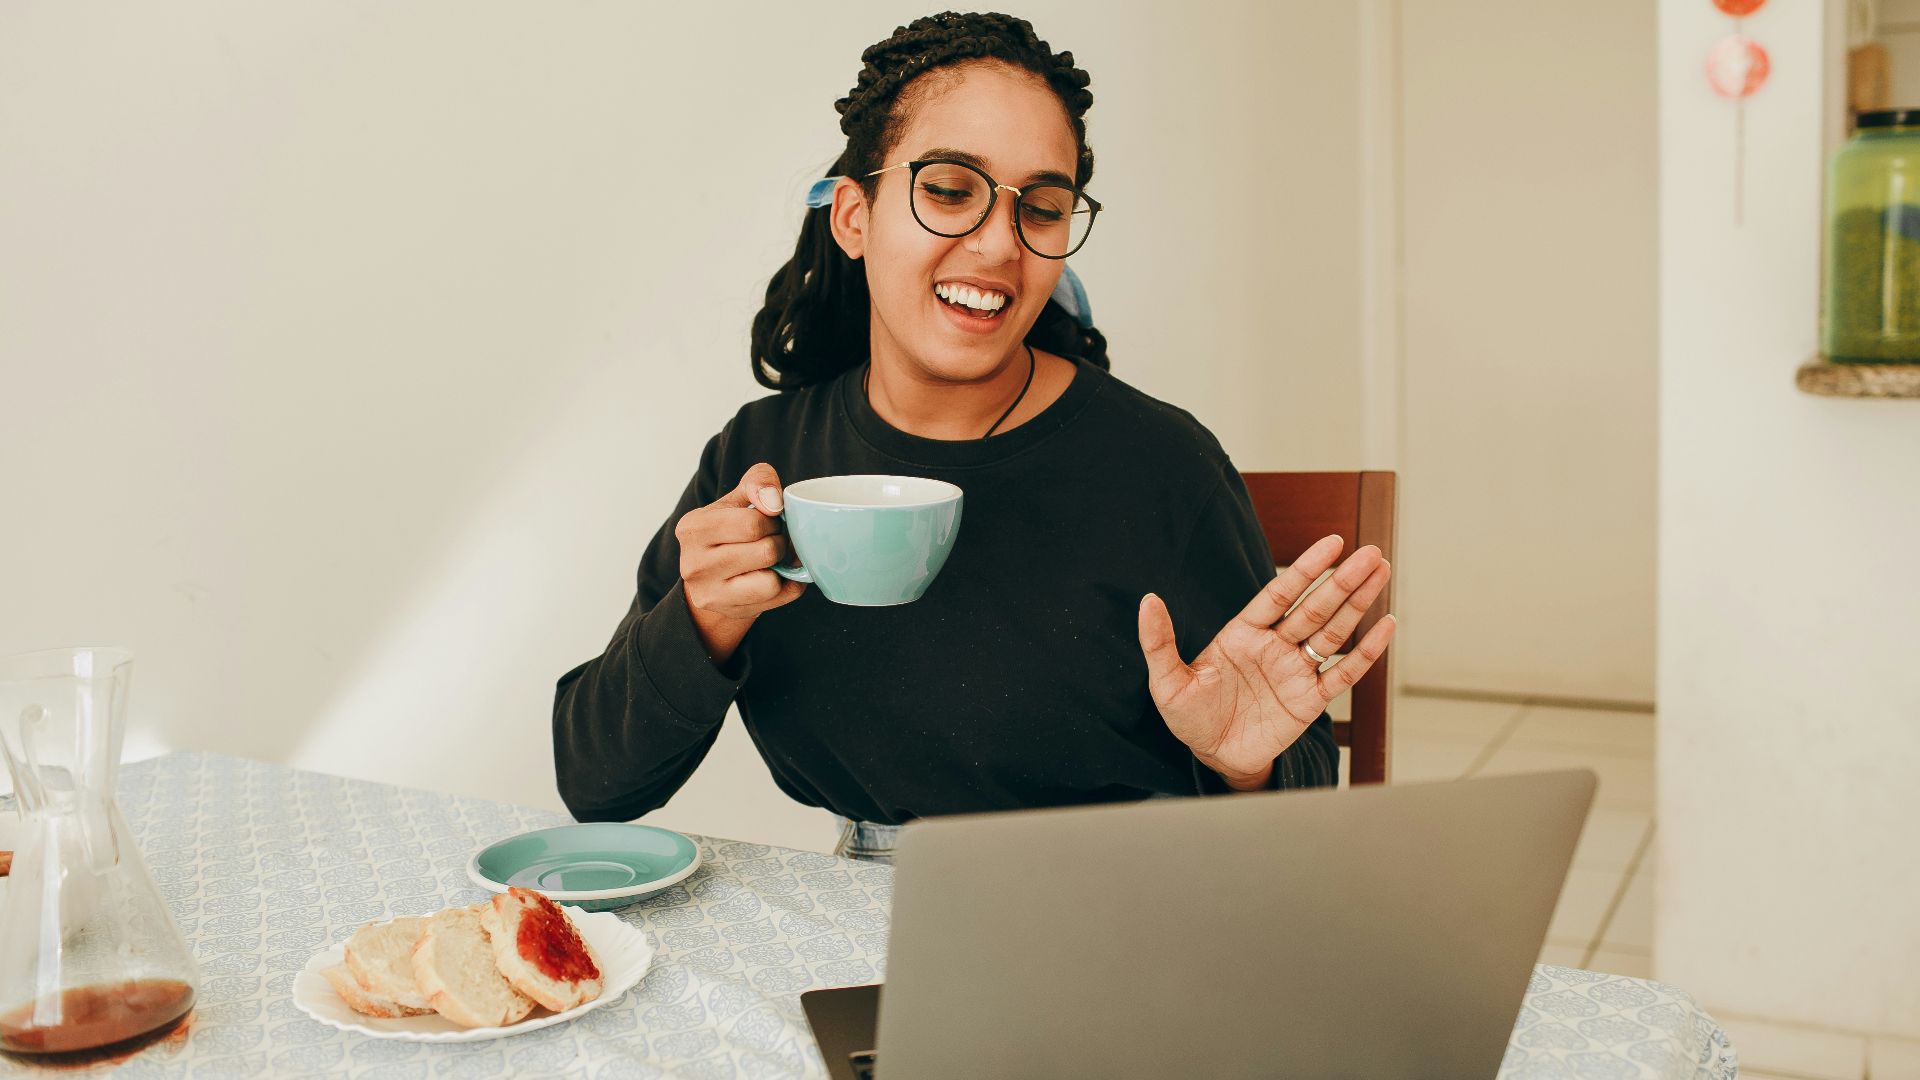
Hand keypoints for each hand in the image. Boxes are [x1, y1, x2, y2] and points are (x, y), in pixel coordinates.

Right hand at [677, 463, 806, 660]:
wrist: (712, 578)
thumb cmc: (728, 532)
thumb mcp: (737, 498)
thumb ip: (758, 482)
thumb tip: (773, 500)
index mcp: (692, 527)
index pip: (752, 523)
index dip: (772, 520)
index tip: (768, 520)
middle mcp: (694, 563)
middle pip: (766, 551)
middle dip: (779, 542)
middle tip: (773, 540)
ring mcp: (710, 592)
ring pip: (771, 580)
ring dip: (782, 566)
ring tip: (772, 559)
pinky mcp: (728, 611)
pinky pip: (777, 597)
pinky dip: (786, 585)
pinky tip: (774, 576)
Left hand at [1138, 535, 1396, 788]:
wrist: (1213, 759)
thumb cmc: (1190, 718)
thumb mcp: (1167, 681)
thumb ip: (1160, 641)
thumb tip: (1147, 600)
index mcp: (1243, 634)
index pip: (1280, 594)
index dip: (1306, 568)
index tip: (1332, 542)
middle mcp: (1274, 646)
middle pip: (1314, 607)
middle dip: (1342, 581)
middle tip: (1372, 553)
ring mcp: (1295, 671)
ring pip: (1333, 632)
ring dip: (1358, 604)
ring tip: (1381, 572)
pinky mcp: (1310, 701)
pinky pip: (1343, 674)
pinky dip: (1366, 652)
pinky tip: (1385, 625)